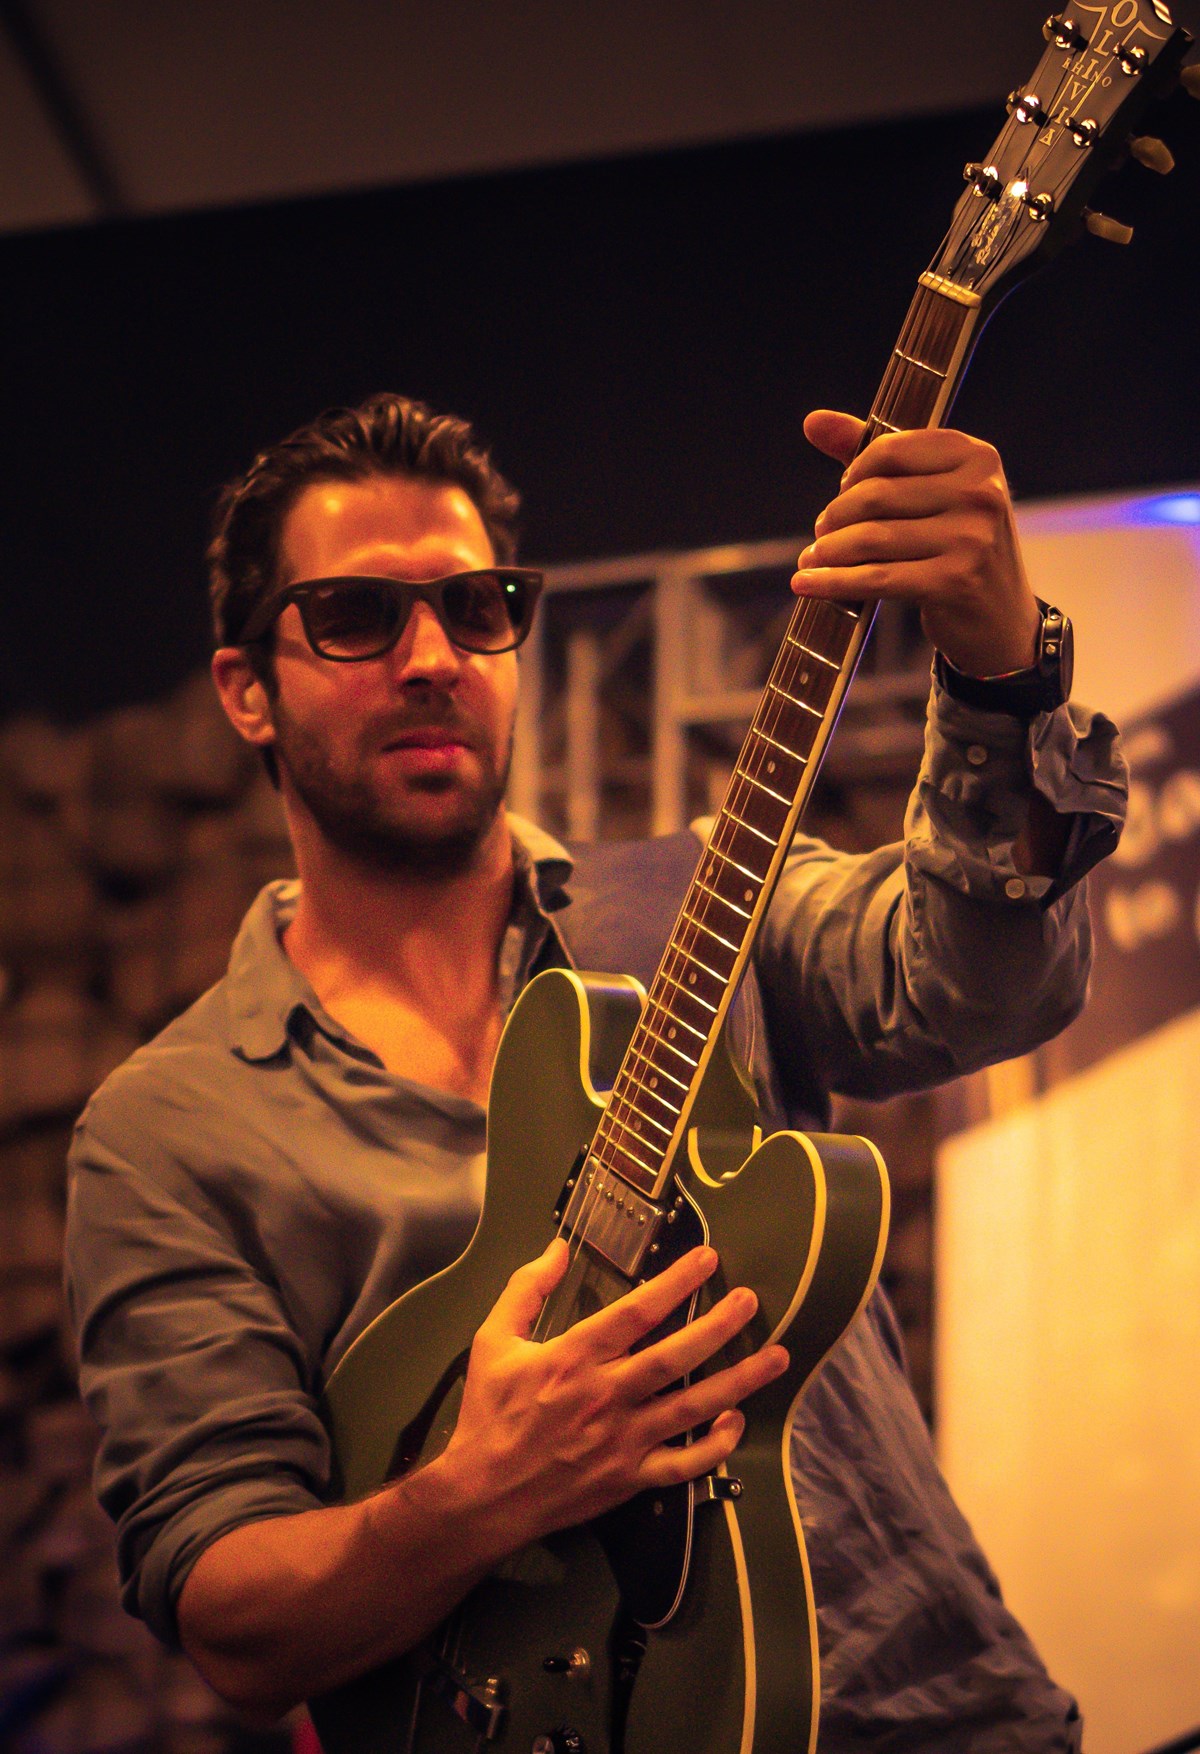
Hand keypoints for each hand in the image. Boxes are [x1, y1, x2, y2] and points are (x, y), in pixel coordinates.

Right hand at [441, 1239, 787, 1547]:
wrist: (482, 1495)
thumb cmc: (489, 1413)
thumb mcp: (492, 1339)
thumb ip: (526, 1289)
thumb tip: (558, 1248)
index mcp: (574, 1357)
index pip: (637, 1312)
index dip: (676, 1282)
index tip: (708, 1259)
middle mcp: (606, 1395)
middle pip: (676, 1357)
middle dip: (719, 1325)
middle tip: (751, 1301)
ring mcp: (623, 1440)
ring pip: (693, 1408)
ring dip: (739, 1381)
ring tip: (776, 1356)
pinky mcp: (631, 1478)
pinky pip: (685, 1464)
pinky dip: (716, 1446)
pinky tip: (737, 1422)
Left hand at [794, 409, 1041, 677]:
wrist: (1000, 617)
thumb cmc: (957, 546)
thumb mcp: (930, 492)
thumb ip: (876, 454)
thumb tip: (813, 421)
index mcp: (977, 457)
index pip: (890, 450)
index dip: (854, 473)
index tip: (843, 493)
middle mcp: (980, 492)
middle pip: (876, 495)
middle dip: (836, 517)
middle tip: (822, 535)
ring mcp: (972, 538)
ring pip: (872, 538)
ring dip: (828, 552)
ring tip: (812, 559)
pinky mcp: (955, 581)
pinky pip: (876, 578)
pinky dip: (833, 582)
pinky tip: (806, 584)